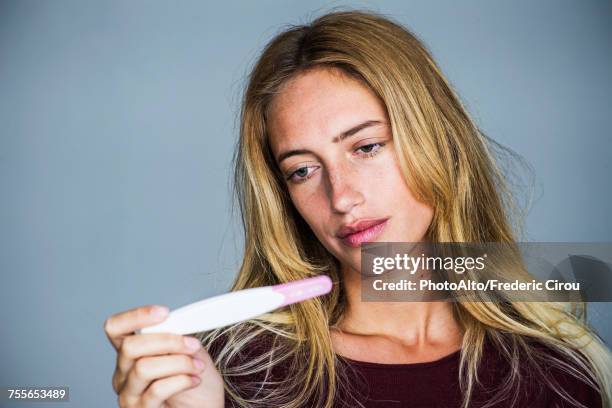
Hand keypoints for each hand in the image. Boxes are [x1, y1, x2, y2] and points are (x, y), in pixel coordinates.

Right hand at [103, 305, 224, 406]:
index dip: (135, 316)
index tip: (164, 312)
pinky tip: (194, 380)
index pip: (116, 328)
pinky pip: (157, 390)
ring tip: (198, 366)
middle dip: (167, 341)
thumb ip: (176, 335)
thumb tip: (174, 322)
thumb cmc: (196, 382)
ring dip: (179, 363)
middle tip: (192, 345)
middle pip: (130, 347)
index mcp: (131, 353)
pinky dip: (182, 380)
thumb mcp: (189, 351)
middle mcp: (123, 373)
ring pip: (144, 368)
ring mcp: (129, 394)